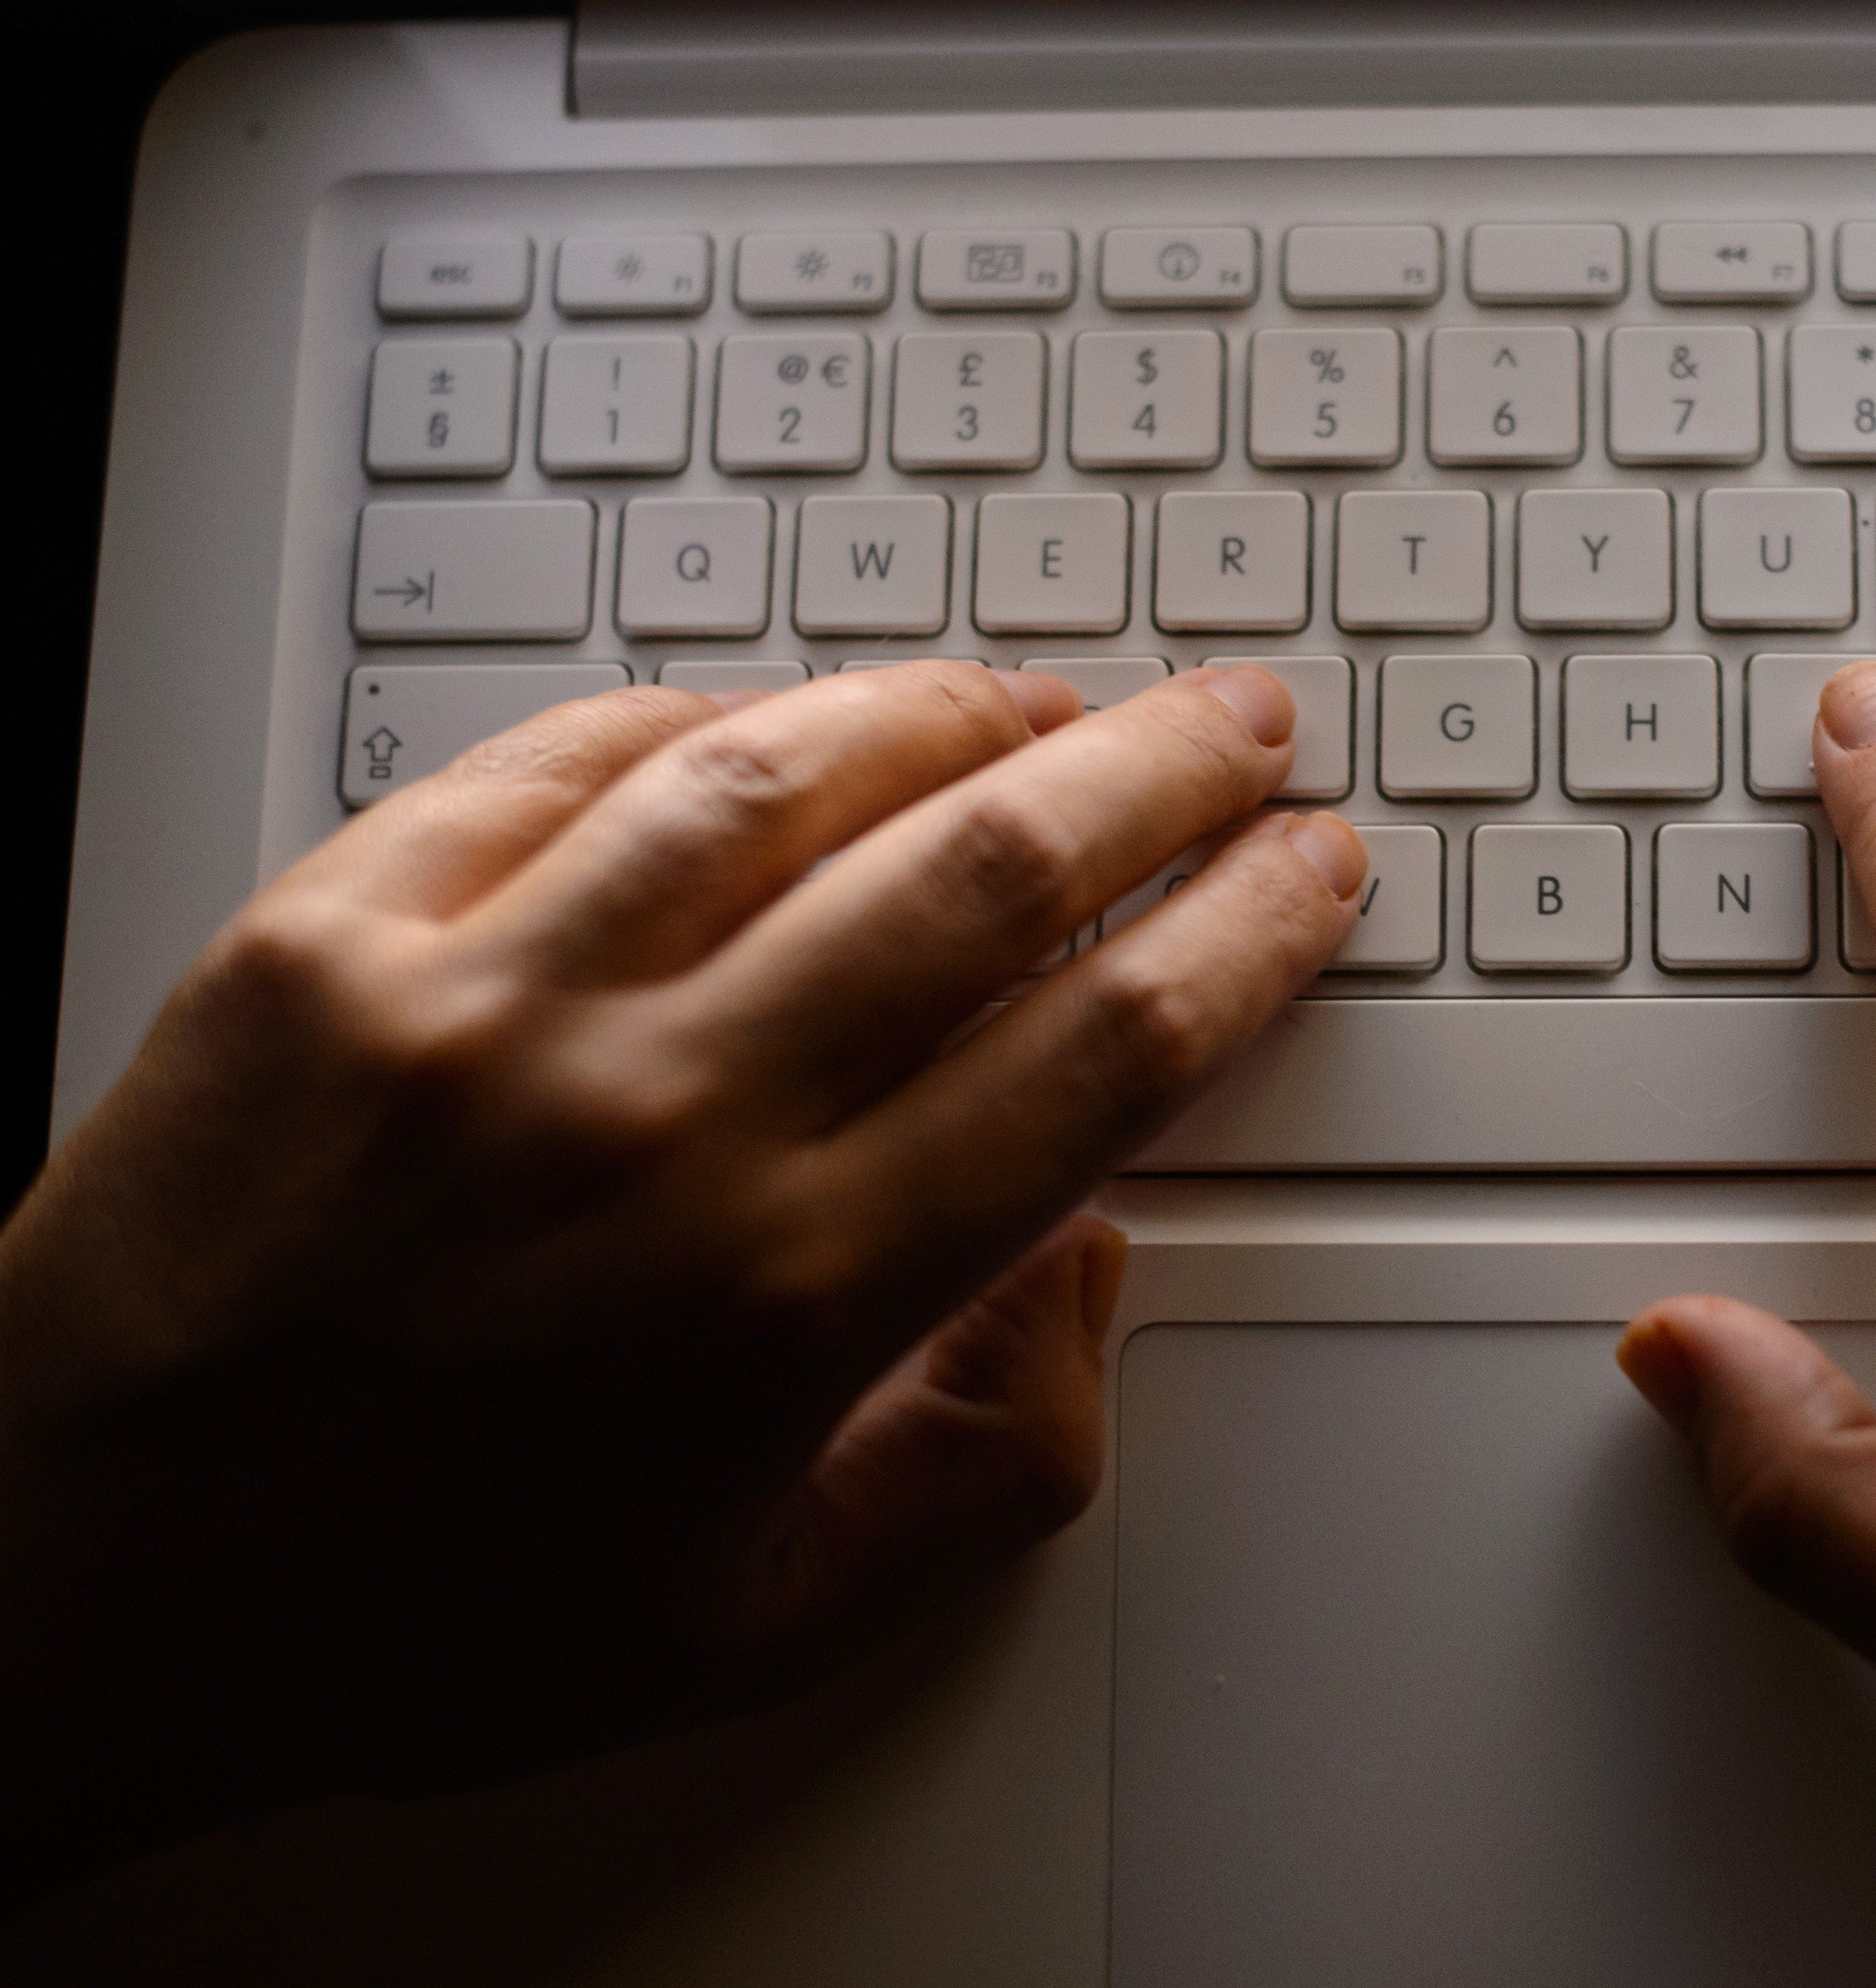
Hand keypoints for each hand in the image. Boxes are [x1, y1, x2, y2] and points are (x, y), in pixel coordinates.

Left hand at [0, 662, 1362, 1905]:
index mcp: (789, 1295)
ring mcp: (484, 1004)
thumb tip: (1091, 1269)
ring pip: (791, 773)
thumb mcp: (762, 1622)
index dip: (1244, 934)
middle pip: (988, 870)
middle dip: (1161, 775)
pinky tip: (784, 718)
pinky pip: (565, 758)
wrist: (68, 1572)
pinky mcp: (334, 929)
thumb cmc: (405, 1610)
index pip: (1102, 1049)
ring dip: (957, 710)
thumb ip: (991, 1470)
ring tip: (1043, 699)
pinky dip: (708, 717)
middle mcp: (656, 1122)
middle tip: (1238, 728)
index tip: (1305, 875)